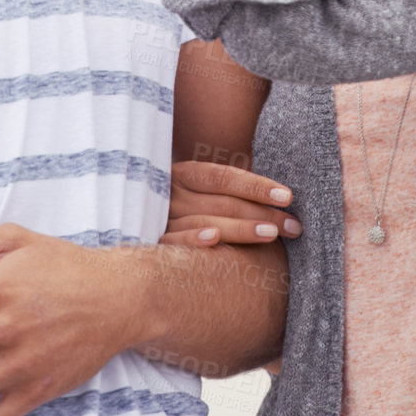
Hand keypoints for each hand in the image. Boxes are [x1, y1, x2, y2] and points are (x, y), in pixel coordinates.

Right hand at [163, 160, 301, 246]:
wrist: (120, 217)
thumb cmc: (175, 207)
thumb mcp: (194, 190)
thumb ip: (225, 190)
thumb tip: (278, 197)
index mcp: (184, 174)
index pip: (225, 177)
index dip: (257, 185)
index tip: (288, 196)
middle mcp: (171, 192)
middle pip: (223, 201)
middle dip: (263, 213)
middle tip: (295, 226)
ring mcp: (160, 217)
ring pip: (205, 220)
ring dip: (240, 228)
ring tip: (272, 235)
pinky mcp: (150, 242)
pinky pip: (173, 241)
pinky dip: (192, 239)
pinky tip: (214, 240)